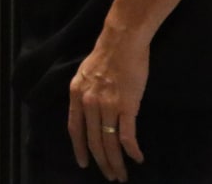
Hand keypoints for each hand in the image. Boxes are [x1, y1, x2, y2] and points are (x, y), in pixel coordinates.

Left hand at [68, 32, 149, 181]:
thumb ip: (84, 94)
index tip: (83, 163)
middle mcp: (89, 103)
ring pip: (110, 143)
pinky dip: (132, 151)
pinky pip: (127, 136)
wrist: (122, 42)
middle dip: (101, 162)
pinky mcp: (127, 106)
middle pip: (94, 141)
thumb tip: (87, 111)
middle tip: (109, 176)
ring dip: (116, 162)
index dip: (79, 149)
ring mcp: (108, 106)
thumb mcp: (85, 74)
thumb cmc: (106, 55)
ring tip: (121, 175)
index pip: (75, 129)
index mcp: (76, 95)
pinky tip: (137, 158)